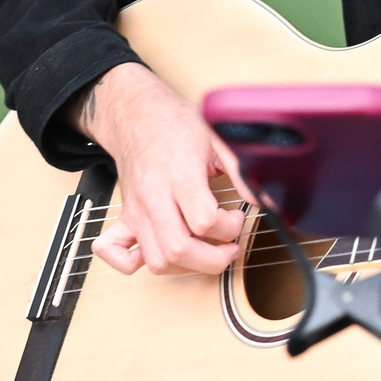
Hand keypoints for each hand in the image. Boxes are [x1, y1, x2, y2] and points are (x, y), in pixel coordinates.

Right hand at [72, 62, 250, 275]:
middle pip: (179, 249)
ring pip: (156, 260)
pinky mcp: (125, 217)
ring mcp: (136, 210)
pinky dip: (133, 264)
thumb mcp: (216, 138)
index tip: (237, 216)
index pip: (204, 221)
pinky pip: (115, 252)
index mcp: (178, 174)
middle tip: (229, 247)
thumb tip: (265, 199)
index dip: (230, 227)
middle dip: (213, 260)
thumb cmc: (174, 124)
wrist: (137, 114)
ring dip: (186, 266)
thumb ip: (242, 171)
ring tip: (204, 251)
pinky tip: (159, 254)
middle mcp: (153, 196)